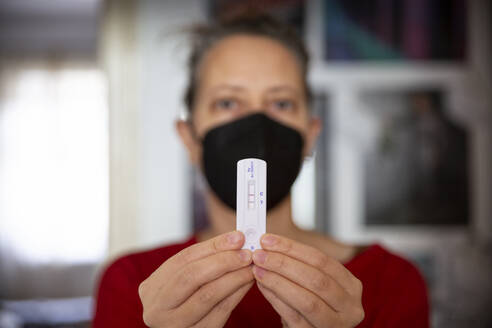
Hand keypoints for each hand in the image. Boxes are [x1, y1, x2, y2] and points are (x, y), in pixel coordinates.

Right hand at [138, 231, 253, 327]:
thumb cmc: (180, 302)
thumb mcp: (180, 282)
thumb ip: (203, 260)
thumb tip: (235, 240)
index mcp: (151, 288)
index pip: (183, 259)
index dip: (212, 246)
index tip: (237, 237)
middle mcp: (158, 308)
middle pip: (192, 276)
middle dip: (223, 261)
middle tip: (246, 253)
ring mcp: (175, 325)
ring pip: (207, 295)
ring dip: (234, 277)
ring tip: (250, 267)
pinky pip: (220, 312)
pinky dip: (236, 294)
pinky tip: (246, 284)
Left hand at [252, 234, 363, 327]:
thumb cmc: (312, 302)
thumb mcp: (314, 282)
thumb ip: (299, 263)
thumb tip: (269, 242)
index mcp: (351, 286)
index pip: (321, 260)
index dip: (292, 248)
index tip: (268, 240)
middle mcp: (349, 306)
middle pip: (315, 278)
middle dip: (283, 264)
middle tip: (259, 254)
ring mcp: (334, 325)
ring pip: (306, 299)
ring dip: (277, 281)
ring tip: (258, 269)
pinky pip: (293, 316)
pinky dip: (275, 298)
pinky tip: (262, 286)